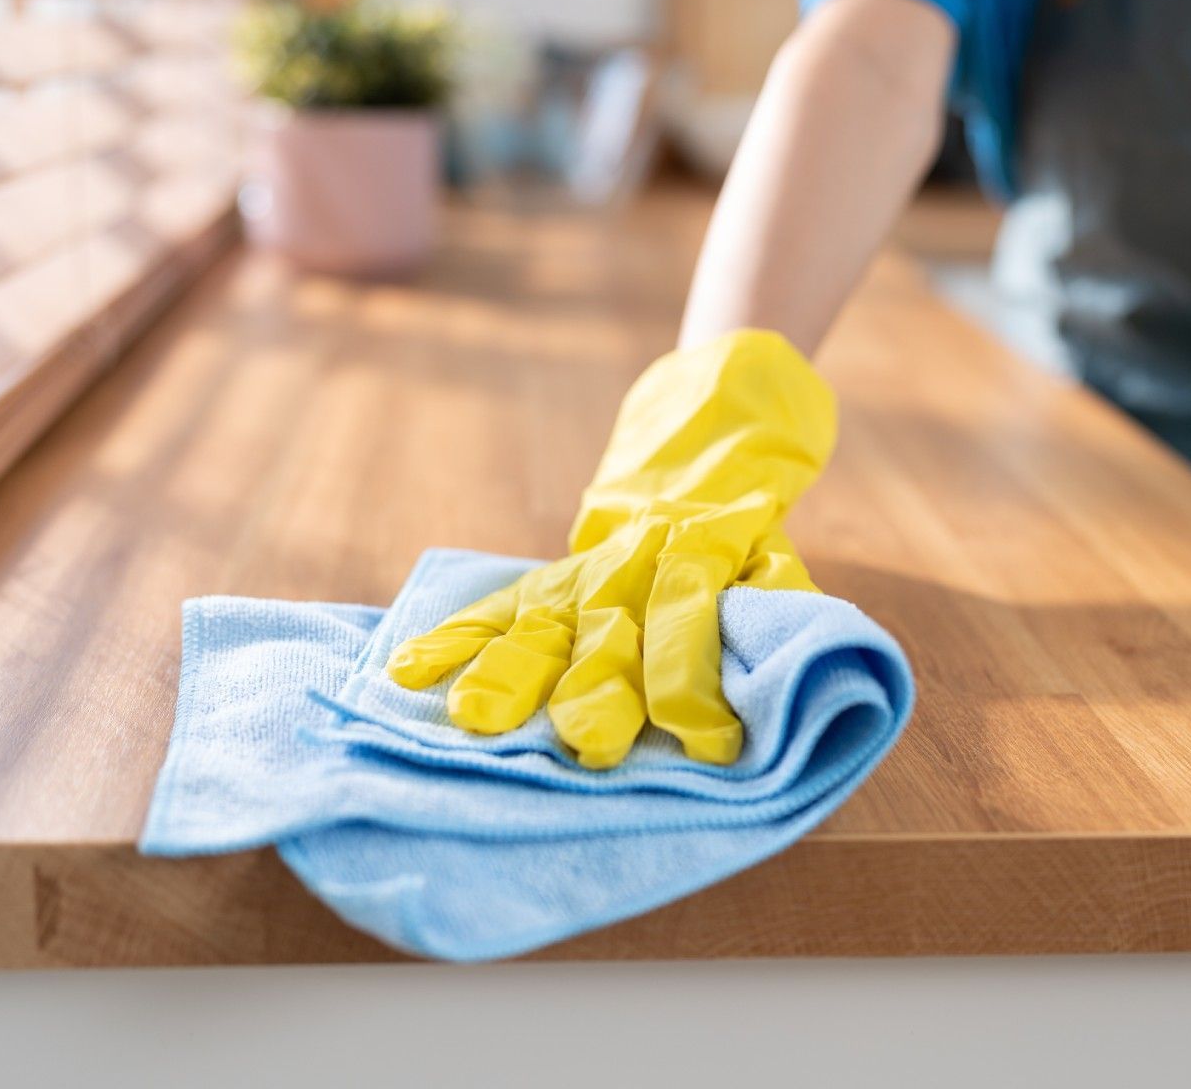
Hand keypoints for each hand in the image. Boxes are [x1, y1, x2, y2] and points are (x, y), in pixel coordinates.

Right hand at [387, 330, 835, 768]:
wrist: (700, 445)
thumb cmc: (746, 529)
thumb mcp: (775, 557)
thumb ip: (774, 606)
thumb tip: (781, 670)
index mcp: (699, 562)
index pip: (692, 625)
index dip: (696, 685)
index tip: (706, 744)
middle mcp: (632, 570)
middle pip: (610, 635)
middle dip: (598, 690)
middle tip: (587, 744)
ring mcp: (581, 575)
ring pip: (541, 626)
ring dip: (509, 673)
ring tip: (476, 717)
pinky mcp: (545, 578)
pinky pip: (494, 608)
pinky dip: (451, 637)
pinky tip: (409, 672)